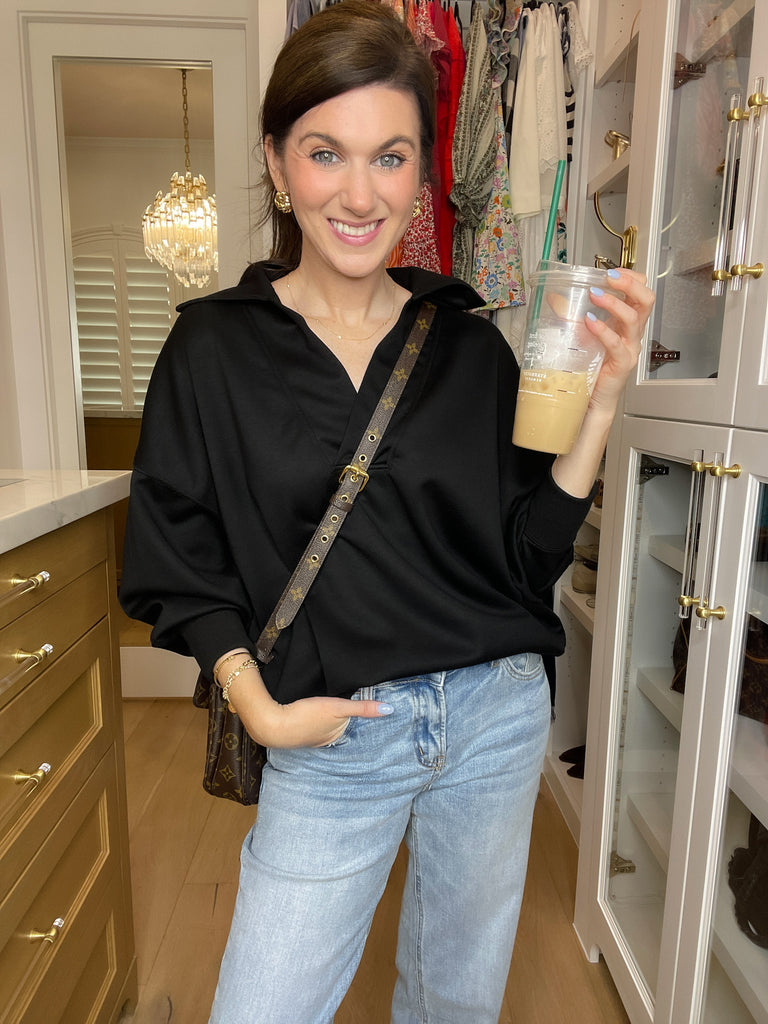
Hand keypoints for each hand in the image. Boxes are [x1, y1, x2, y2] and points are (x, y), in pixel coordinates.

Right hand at [223, 662, 392, 747]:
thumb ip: (362, 708)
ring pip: (333, 729)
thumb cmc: (306, 717)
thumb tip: (390, 710)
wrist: (272, 723)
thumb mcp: (337, 708)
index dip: (370, 726)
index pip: (359, 731)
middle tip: (373, 717)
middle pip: (346, 731)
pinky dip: (325, 722)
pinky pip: (319, 726)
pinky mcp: (302, 729)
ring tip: (354, 716)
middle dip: (357, 727)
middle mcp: (328, 740)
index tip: (385, 723)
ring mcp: (314, 737)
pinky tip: (324, 716)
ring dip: (339, 724)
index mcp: (338, 737)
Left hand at [583, 267, 654, 415]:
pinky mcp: (622, 363)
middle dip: (630, 283)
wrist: (591, 398)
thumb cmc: (590, 366)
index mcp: (627, 322)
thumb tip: (554, 296)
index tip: (612, 271)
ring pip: (633, 317)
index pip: (641, 291)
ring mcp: (629, 347)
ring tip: (596, 295)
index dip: (631, 277)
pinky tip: (590, 322)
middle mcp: (632, 333)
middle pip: (645, 300)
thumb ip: (570, 315)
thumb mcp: (580, 334)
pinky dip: (603, 329)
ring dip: (614, 302)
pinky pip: (616, 343)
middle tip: (610, 277)